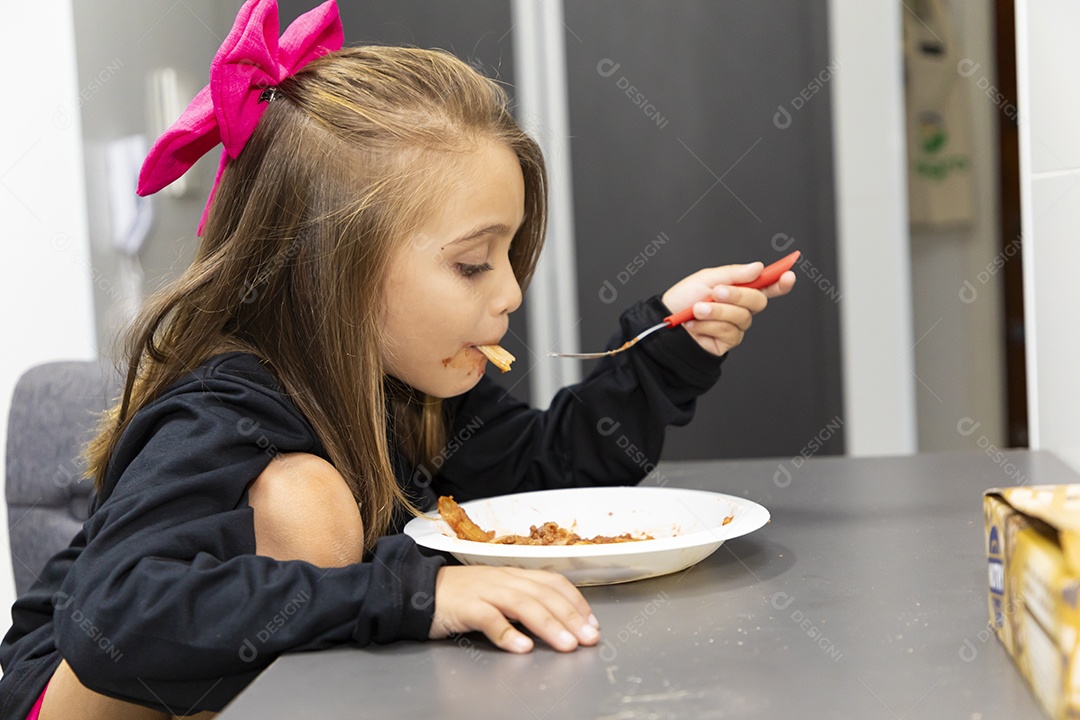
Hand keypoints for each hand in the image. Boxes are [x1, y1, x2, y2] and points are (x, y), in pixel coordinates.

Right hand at [430, 566, 599, 652]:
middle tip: (588, 638)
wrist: (417, 589)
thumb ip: (522, 603)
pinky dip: (507, 633)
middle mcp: (503, 579)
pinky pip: (489, 619)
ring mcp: (484, 591)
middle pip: (543, 594)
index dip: (576, 601)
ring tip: (566, 645)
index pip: (553, 582)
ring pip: (522, 604)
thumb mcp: (496, 593)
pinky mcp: (464, 606)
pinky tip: (522, 647)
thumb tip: (556, 621)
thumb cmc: (460, 596)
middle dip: (570, 616)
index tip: (592, 623)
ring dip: (548, 625)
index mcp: (513, 575)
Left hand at [661, 263, 794, 355]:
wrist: (664, 322)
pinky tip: (696, 324)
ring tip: (697, 310)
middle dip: (738, 295)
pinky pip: (729, 332)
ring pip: (742, 317)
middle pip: (758, 301)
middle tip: (716, 293)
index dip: (780, 281)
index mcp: (738, 289)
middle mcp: (740, 307)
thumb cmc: (682, 299)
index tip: (788, 275)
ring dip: (717, 312)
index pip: (766, 285)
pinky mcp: (727, 342)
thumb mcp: (706, 278)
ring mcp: (735, 325)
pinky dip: (710, 325)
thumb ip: (734, 274)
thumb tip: (758, 268)